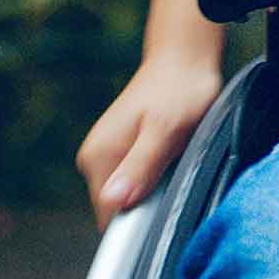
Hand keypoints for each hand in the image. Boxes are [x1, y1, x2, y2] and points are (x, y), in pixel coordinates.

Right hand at [75, 51, 222, 226]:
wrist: (184, 59)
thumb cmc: (180, 89)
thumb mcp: (167, 130)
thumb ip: (140, 166)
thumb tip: (113, 201)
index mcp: (97, 157)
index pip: (109, 217)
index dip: (139, 219)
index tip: (165, 197)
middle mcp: (94, 158)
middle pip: (118, 209)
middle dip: (148, 203)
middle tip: (176, 172)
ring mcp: (106, 154)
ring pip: (128, 195)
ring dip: (154, 189)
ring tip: (174, 159)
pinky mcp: (120, 151)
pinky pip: (135, 180)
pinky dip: (156, 176)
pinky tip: (170, 156)